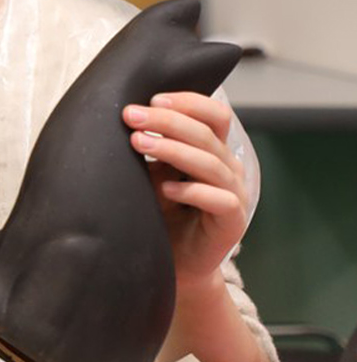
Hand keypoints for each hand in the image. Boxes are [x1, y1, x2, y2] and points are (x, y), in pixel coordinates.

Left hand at [123, 92, 249, 290]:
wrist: (174, 263)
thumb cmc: (162, 213)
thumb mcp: (152, 175)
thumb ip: (150, 148)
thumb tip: (127, 118)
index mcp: (213, 150)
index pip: (214, 115)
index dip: (188, 103)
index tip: (152, 99)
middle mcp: (227, 168)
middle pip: (206, 134)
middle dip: (167, 121)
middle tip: (131, 116)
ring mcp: (234, 194)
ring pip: (211, 163)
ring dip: (173, 149)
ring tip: (139, 142)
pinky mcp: (232, 222)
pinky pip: (219, 200)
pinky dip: (191, 192)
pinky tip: (165, 189)